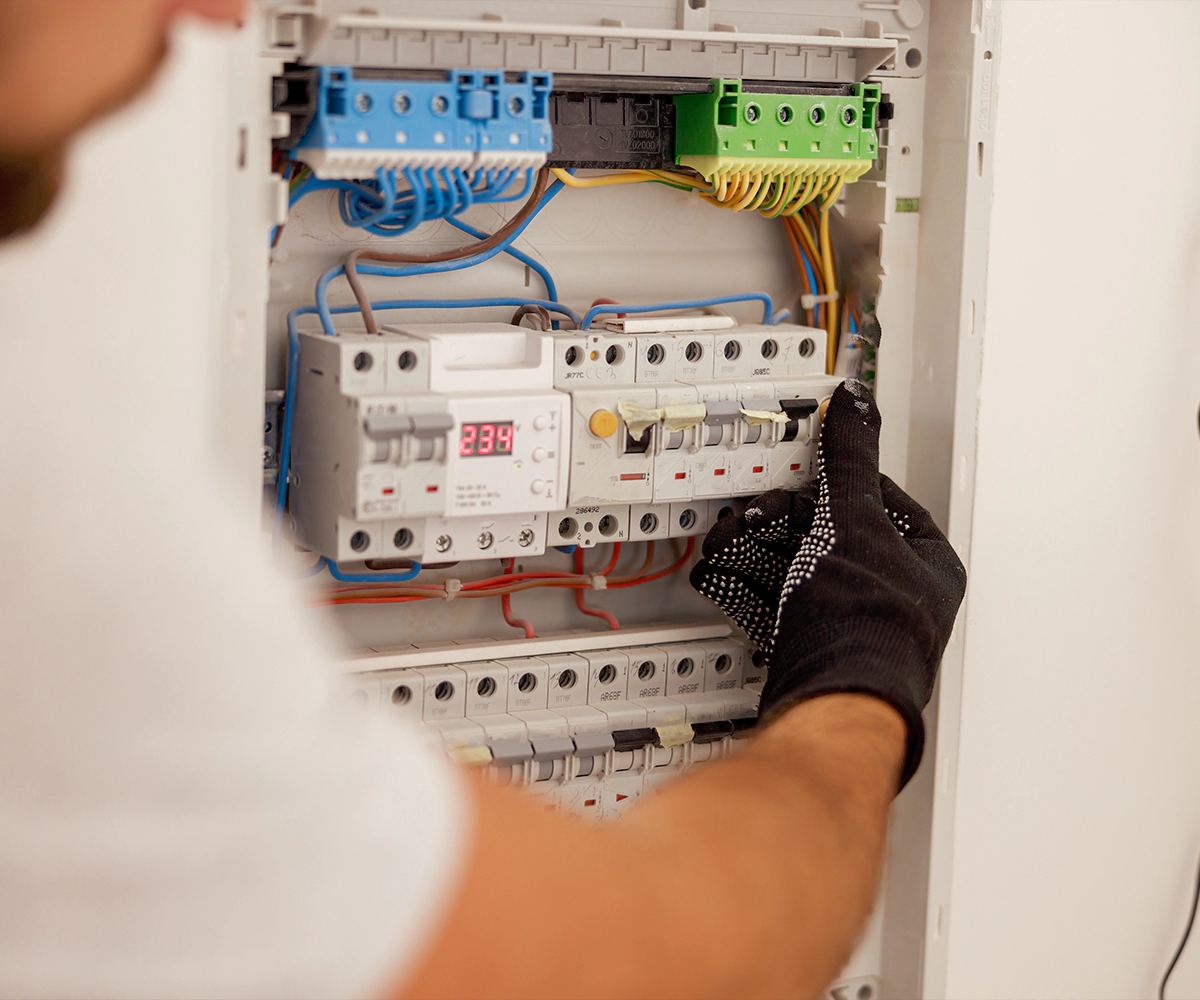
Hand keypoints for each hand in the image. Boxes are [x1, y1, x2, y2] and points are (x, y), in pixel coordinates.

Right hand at [690, 380, 966, 786]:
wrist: (832, 701)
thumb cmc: (864, 624)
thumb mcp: (853, 518)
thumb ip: (850, 460)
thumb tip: (858, 409)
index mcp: (928, 562)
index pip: (882, 500)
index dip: (834, 484)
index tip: (802, 476)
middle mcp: (898, 595)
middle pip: (830, 536)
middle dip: (778, 522)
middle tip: (751, 514)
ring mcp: (856, 624)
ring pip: (800, 570)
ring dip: (756, 550)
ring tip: (725, 541)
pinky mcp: (818, 648)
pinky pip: (784, 604)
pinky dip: (752, 584)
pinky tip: (723, 572)